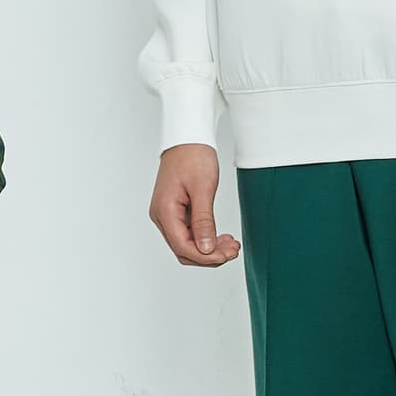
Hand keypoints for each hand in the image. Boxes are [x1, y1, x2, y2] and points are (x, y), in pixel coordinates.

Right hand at [148, 144, 238, 266]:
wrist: (187, 139)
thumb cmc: (193, 157)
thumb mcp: (203, 189)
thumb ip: (204, 221)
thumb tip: (205, 248)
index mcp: (165, 211)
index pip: (182, 247)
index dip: (205, 257)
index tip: (226, 256)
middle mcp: (162, 216)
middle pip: (183, 250)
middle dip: (209, 255)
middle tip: (233, 251)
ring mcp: (168, 215)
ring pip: (187, 243)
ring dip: (209, 248)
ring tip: (231, 246)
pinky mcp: (176, 212)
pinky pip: (189, 233)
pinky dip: (206, 238)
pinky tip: (222, 238)